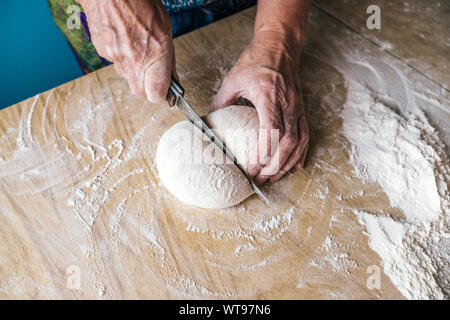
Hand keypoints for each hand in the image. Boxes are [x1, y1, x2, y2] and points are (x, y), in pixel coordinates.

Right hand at [78, 0, 175, 101]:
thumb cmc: (140, 2)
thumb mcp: (166, 30)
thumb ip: (168, 59)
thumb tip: (173, 80)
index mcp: (155, 54)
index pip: (156, 94)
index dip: (160, 93)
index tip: (163, 88)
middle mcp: (134, 60)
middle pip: (139, 91)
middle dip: (146, 84)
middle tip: (150, 68)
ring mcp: (115, 57)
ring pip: (126, 75)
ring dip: (132, 67)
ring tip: (136, 45)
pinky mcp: (101, 51)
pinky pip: (114, 61)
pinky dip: (120, 55)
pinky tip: (123, 38)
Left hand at [212, 30, 309, 184]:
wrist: (280, 46)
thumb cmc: (256, 60)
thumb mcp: (233, 79)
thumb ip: (221, 101)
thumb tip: (210, 121)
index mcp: (268, 95)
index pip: (271, 130)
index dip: (263, 153)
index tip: (251, 168)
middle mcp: (287, 103)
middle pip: (288, 142)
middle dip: (274, 165)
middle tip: (259, 178)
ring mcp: (297, 107)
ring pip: (299, 142)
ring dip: (287, 163)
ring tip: (273, 177)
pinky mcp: (301, 109)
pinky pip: (306, 135)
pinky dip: (301, 153)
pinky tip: (293, 166)